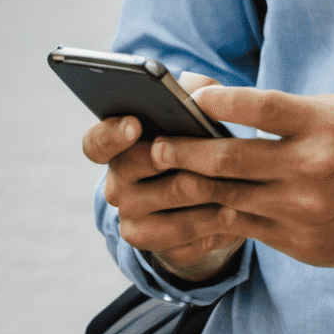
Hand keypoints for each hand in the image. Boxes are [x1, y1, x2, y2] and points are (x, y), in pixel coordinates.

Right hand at [82, 72, 244, 283]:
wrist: (205, 203)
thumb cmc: (196, 145)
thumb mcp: (194, 116)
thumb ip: (192, 91)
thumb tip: (192, 86)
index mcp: (115, 149)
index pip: (96, 143)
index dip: (112, 133)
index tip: (135, 124)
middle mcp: (116, 185)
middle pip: (137, 168)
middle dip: (177, 156)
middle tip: (209, 151)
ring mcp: (131, 218)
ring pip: (170, 199)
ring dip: (206, 189)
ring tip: (237, 183)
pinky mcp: (154, 247)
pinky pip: (185, 236)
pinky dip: (213, 223)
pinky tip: (235, 213)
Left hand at [146, 86, 333, 269]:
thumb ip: (290, 107)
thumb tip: (231, 99)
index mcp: (323, 126)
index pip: (263, 107)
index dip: (222, 100)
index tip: (191, 95)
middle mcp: (310, 168)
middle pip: (231, 158)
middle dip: (184, 151)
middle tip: (155, 145)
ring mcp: (302, 210)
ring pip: (228, 197)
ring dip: (187, 187)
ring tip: (159, 177)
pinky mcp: (298, 243)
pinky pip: (243, 228)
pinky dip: (212, 216)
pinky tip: (189, 209)